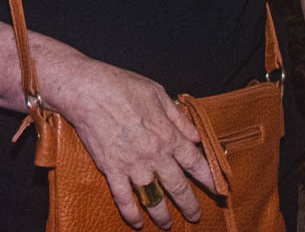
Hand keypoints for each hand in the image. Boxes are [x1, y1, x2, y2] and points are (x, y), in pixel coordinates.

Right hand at [56, 59, 216, 229]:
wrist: (87, 90)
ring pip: (153, 198)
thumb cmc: (121, 86)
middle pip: (178, 186)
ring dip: (162, 215)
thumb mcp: (157, 93)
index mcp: (167, 134)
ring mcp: (133, 164)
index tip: (217, 190)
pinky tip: (137, 223)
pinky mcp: (112, 170)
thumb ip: (178, 118)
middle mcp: (154, 154)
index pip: (195, 162)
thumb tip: (196, 136)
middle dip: (189, 205)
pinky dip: (131, 213)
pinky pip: (124, 198)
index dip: (208, 178)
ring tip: (167, 225)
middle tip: (195, 217)